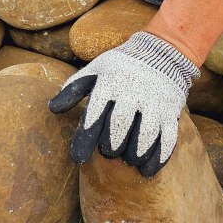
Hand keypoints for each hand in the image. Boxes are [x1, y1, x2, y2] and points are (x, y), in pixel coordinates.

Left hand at [49, 32, 198, 176]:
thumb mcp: (95, 70)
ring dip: (134, 154)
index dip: (84, 139)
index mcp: (110, 84)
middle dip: (111, 146)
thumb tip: (52, 109)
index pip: (94, 115)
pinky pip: (167, 139)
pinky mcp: (170, 113)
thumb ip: (73, 89)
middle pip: (119, 127)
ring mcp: (154, 104)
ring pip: (144, 136)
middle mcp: (132, 93)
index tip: (78, 158)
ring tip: (128, 160)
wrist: (161, 53)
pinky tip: (147, 170)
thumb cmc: (120, 67)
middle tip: (108, 152)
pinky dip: (157, 158)